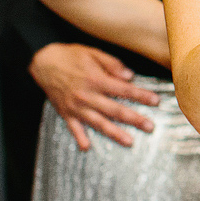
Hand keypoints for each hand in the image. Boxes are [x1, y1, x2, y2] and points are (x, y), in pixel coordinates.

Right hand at [30, 43, 159, 149]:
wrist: (43, 62)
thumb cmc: (70, 56)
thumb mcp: (93, 53)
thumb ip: (112, 64)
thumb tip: (129, 75)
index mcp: (96, 79)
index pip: (124, 89)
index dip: (141, 95)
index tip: (156, 101)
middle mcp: (87, 95)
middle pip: (115, 109)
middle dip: (134, 119)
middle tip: (150, 127)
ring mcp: (76, 106)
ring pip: (98, 122)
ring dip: (114, 133)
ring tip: (129, 142)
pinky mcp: (66, 112)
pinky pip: (73, 128)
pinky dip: (79, 138)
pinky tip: (87, 148)